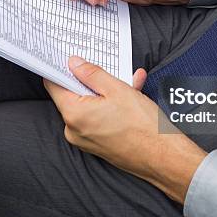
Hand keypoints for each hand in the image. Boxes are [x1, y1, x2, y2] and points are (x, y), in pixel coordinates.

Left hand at [43, 56, 206, 202]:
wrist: (163, 158)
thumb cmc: (143, 126)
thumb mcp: (117, 89)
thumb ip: (91, 73)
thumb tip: (74, 63)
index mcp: (73, 114)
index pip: (53, 85)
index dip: (61, 69)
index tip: (71, 59)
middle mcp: (73, 130)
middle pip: (73, 95)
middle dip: (92, 80)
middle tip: (109, 70)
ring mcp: (85, 140)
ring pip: (89, 106)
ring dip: (106, 92)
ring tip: (130, 82)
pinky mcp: (97, 145)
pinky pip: (97, 119)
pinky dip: (110, 107)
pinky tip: (132, 96)